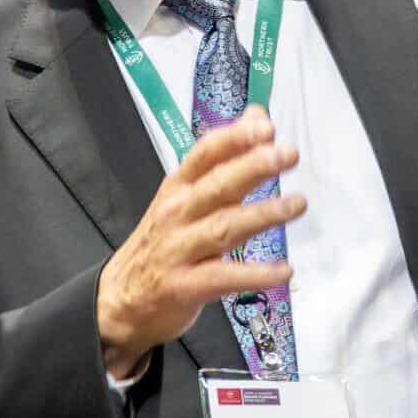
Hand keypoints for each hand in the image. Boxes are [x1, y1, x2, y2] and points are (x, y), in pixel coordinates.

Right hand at [96, 107, 304, 378]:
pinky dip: (255, 274)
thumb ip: (224, 161)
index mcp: (178, 187)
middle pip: (217, 186)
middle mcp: (178, 213)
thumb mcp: (185, 197)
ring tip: (296, 204)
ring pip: (224, 227)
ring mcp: (179, 249)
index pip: (205, 154)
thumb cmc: (162, 243)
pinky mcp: (185, 286)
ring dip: (262, 214)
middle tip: (286, 154)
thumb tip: (257, 118)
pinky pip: (224, 277)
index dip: (234, 139)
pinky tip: (283, 270)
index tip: (265, 126)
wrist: (120, 299)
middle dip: (253, 167)